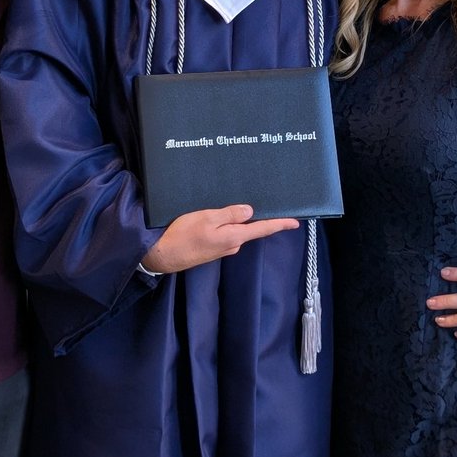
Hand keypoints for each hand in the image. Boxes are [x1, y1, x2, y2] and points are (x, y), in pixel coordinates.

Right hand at [141, 204, 298, 273]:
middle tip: (263, 201)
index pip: (262, 229)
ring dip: (238, 220)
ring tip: (238, 204)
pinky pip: (225, 233)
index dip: (280, 225)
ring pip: (235, 230)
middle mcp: (232, 245)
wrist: (161, 256)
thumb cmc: (182, 235)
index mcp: (234, 236)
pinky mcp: (211, 249)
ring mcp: (221, 248)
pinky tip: (219, 216)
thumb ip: (230, 214)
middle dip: (256, 217)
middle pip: (250, 229)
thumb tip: (250, 211)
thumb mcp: (206, 218)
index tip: (296, 223)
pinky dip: (226, 225)